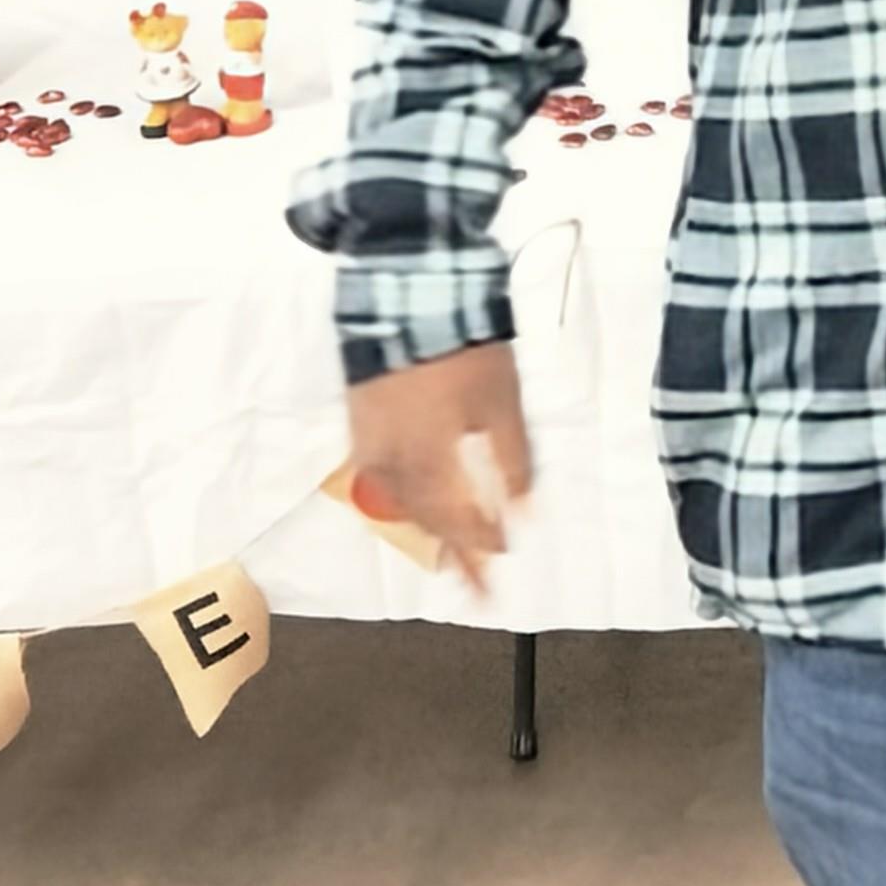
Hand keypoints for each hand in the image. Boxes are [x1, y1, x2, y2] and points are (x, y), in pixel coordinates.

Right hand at [344, 340, 532, 595]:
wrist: (406, 297)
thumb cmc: (464, 350)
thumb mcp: (503, 404)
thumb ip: (513, 462)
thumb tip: (524, 513)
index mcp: (429, 459)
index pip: (456, 521)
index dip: (480, 546)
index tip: (502, 564)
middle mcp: (393, 461)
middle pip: (425, 520)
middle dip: (455, 555)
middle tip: (478, 588)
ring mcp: (370, 444)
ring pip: (401, 503)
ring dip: (430, 530)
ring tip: (454, 553)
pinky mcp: (361, 426)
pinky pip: (383, 480)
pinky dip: (407, 500)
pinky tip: (420, 504)